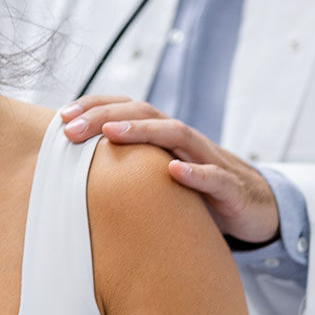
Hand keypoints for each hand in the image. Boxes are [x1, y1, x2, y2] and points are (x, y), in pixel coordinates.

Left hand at [61, 95, 278, 243]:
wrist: (253, 206)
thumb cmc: (195, 189)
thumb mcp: (156, 174)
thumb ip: (124, 167)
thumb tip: (72, 170)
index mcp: (162, 135)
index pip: (126, 109)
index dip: (94, 107)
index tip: (61, 116)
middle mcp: (183, 139)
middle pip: (145, 114)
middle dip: (106, 117)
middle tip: (71, 129)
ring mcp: (208, 159)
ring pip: (177, 135)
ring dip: (143, 132)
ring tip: (112, 134)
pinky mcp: (230, 187)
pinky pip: (214, 177)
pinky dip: (196, 173)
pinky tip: (175, 172)